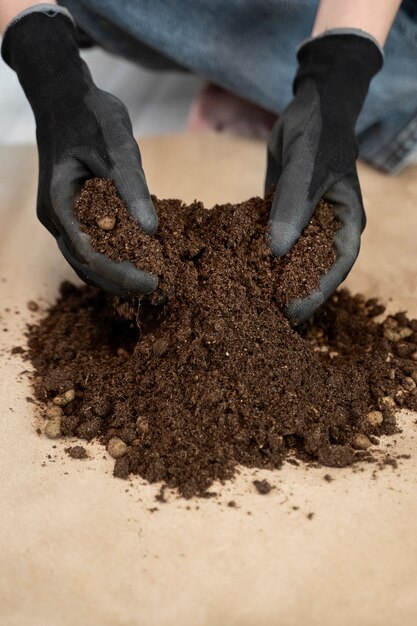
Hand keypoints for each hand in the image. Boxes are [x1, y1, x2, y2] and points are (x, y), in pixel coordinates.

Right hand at [2, 6, 156, 295]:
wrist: (65, 96)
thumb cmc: (89, 116)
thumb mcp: (117, 147)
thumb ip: (132, 189)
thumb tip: (152, 230)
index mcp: (60, 204)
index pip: (88, 254)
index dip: (121, 274)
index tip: (153, 282)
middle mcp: (55, 217)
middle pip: (85, 265)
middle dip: (120, 281)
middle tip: (157, 289)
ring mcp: (61, 216)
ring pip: (85, 259)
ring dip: (115, 274)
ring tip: (149, 282)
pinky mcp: (72, 212)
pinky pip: (90, 244)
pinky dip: (112, 256)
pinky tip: (137, 259)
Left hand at [265, 32, 382, 324]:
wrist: (308, 109)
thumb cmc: (319, 133)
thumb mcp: (307, 168)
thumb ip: (292, 208)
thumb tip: (277, 251)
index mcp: (346, 221)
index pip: (337, 266)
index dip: (317, 292)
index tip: (293, 313)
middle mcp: (327, 228)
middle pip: (313, 269)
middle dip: (292, 294)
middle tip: (267, 319)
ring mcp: (305, 223)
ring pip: (291, 258)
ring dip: (273, 278)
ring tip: (251, 303)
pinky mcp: (284, 215)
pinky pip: (272, 239)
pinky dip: (258, 254)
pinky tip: (237, 270)